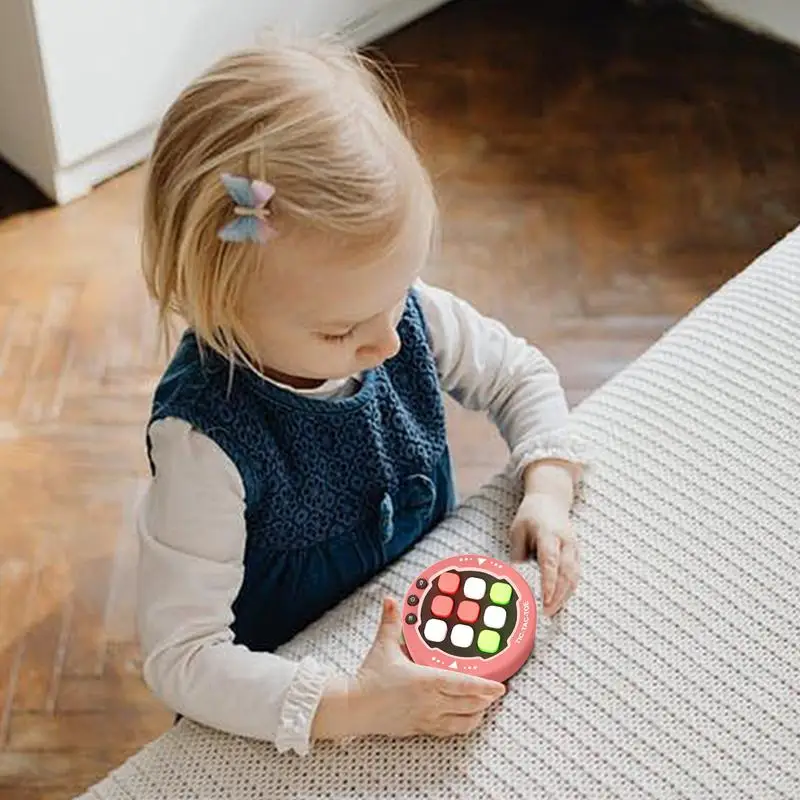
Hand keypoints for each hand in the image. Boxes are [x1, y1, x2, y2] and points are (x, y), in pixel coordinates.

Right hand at [312, 598, 504, 740]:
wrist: (354, 708)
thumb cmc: (370, 678)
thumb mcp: (382, 647)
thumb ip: (390, 622)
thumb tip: (391, 600)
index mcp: (425, 680)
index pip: (463, 684)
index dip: (485, 685)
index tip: (500, 686)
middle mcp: (430, 702)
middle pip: (469, 704)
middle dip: (487, 699)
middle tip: (498, 692)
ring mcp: (427, 718)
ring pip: (462, 721)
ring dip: (478, 713)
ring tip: (487, 705)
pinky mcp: (420, 729)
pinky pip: (449, 731)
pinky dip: (463, 726)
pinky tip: (468, 720)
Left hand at [510, 490, 579, 615]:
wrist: (551, 500)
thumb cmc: (530, 516)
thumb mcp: (517, 530)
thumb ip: (518, 554)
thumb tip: (515, 579)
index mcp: (548, 533)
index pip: (550, 561)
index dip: (549, 582)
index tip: (545, 599)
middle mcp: (565, 541)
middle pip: (566, 572)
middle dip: (558, 595)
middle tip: (547, 613)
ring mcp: (574, 548)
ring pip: (574, 576)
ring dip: (565, 596)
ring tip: (552, 612)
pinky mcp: (577, 554)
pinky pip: (576, 575)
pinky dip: (569, 590)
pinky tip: (559, 602)